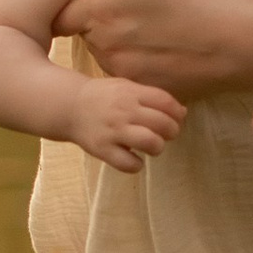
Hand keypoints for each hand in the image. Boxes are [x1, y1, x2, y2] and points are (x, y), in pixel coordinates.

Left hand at [59, 0, 252, 100]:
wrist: (249, 43)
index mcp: (104, 12)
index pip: (63, 13)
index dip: (74, 1)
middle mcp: (107, 48)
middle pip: (85, 33)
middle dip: (100, 20)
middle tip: (136, 5)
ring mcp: (127, 74)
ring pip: (107, 54)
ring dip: (119, 41)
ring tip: (157, 26)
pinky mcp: (147, 90)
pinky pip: (130, 73)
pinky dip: (140, 61)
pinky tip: (168, 47)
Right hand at [65, 76, 184, 173]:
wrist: (69, 107)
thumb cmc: (104, 97)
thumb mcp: (127, 88)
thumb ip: (153, 98)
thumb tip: (182, 112)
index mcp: (131, 93)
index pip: (165, 102)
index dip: (176, 113)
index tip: (176, 119)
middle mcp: (124, 111)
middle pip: (163, 124)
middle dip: (171, 132)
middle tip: (165, 135)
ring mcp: (113, 131)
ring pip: (150, 143)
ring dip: (157, 147)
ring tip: (152, 146)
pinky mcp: (102, 150)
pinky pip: (128, 163)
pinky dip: (136, 164)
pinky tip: (133, 158)